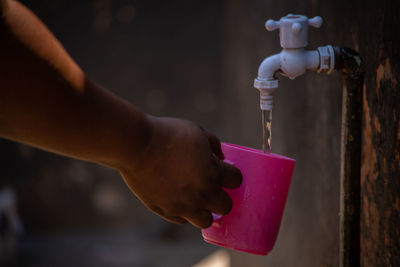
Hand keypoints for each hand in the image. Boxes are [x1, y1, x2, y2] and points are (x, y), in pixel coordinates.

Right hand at [119, 116, 241, 227]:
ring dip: (205, 210)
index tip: (225, 170)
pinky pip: (182, 219)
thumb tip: (221, 157)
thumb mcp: (197, 131)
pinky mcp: (165, 211)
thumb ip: (214, 146)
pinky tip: (179, 198)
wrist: (136, 146)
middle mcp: (201, 195)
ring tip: (197, 197)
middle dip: (222, 195)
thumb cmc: (168, 135)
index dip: (231, 173)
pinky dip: (184, 211)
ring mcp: (183, 206)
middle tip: (212, 186)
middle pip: (225, 207)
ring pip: (205, 221)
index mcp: (213, 174)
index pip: (236, 180)